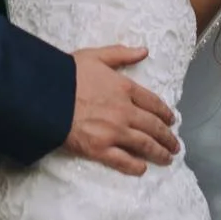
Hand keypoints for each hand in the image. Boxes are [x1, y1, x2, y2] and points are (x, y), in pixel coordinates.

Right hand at [64, 46, 179, 175]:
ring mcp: (113, 132)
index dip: (165, 113)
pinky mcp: (99, 149)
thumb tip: (144, 51)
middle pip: (153, 126)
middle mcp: (124, 111)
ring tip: (168, 158)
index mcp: (125, 88)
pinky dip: (135, 166)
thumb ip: (122, 54)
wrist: (45, 94)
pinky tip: (142, 168)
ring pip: (144, 145)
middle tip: (175, 144)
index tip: (172, 120)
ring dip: (159, 152)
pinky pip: (122, 161)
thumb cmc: (68, 73)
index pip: (153, 103)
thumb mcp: (96, 55)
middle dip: (167, 137)